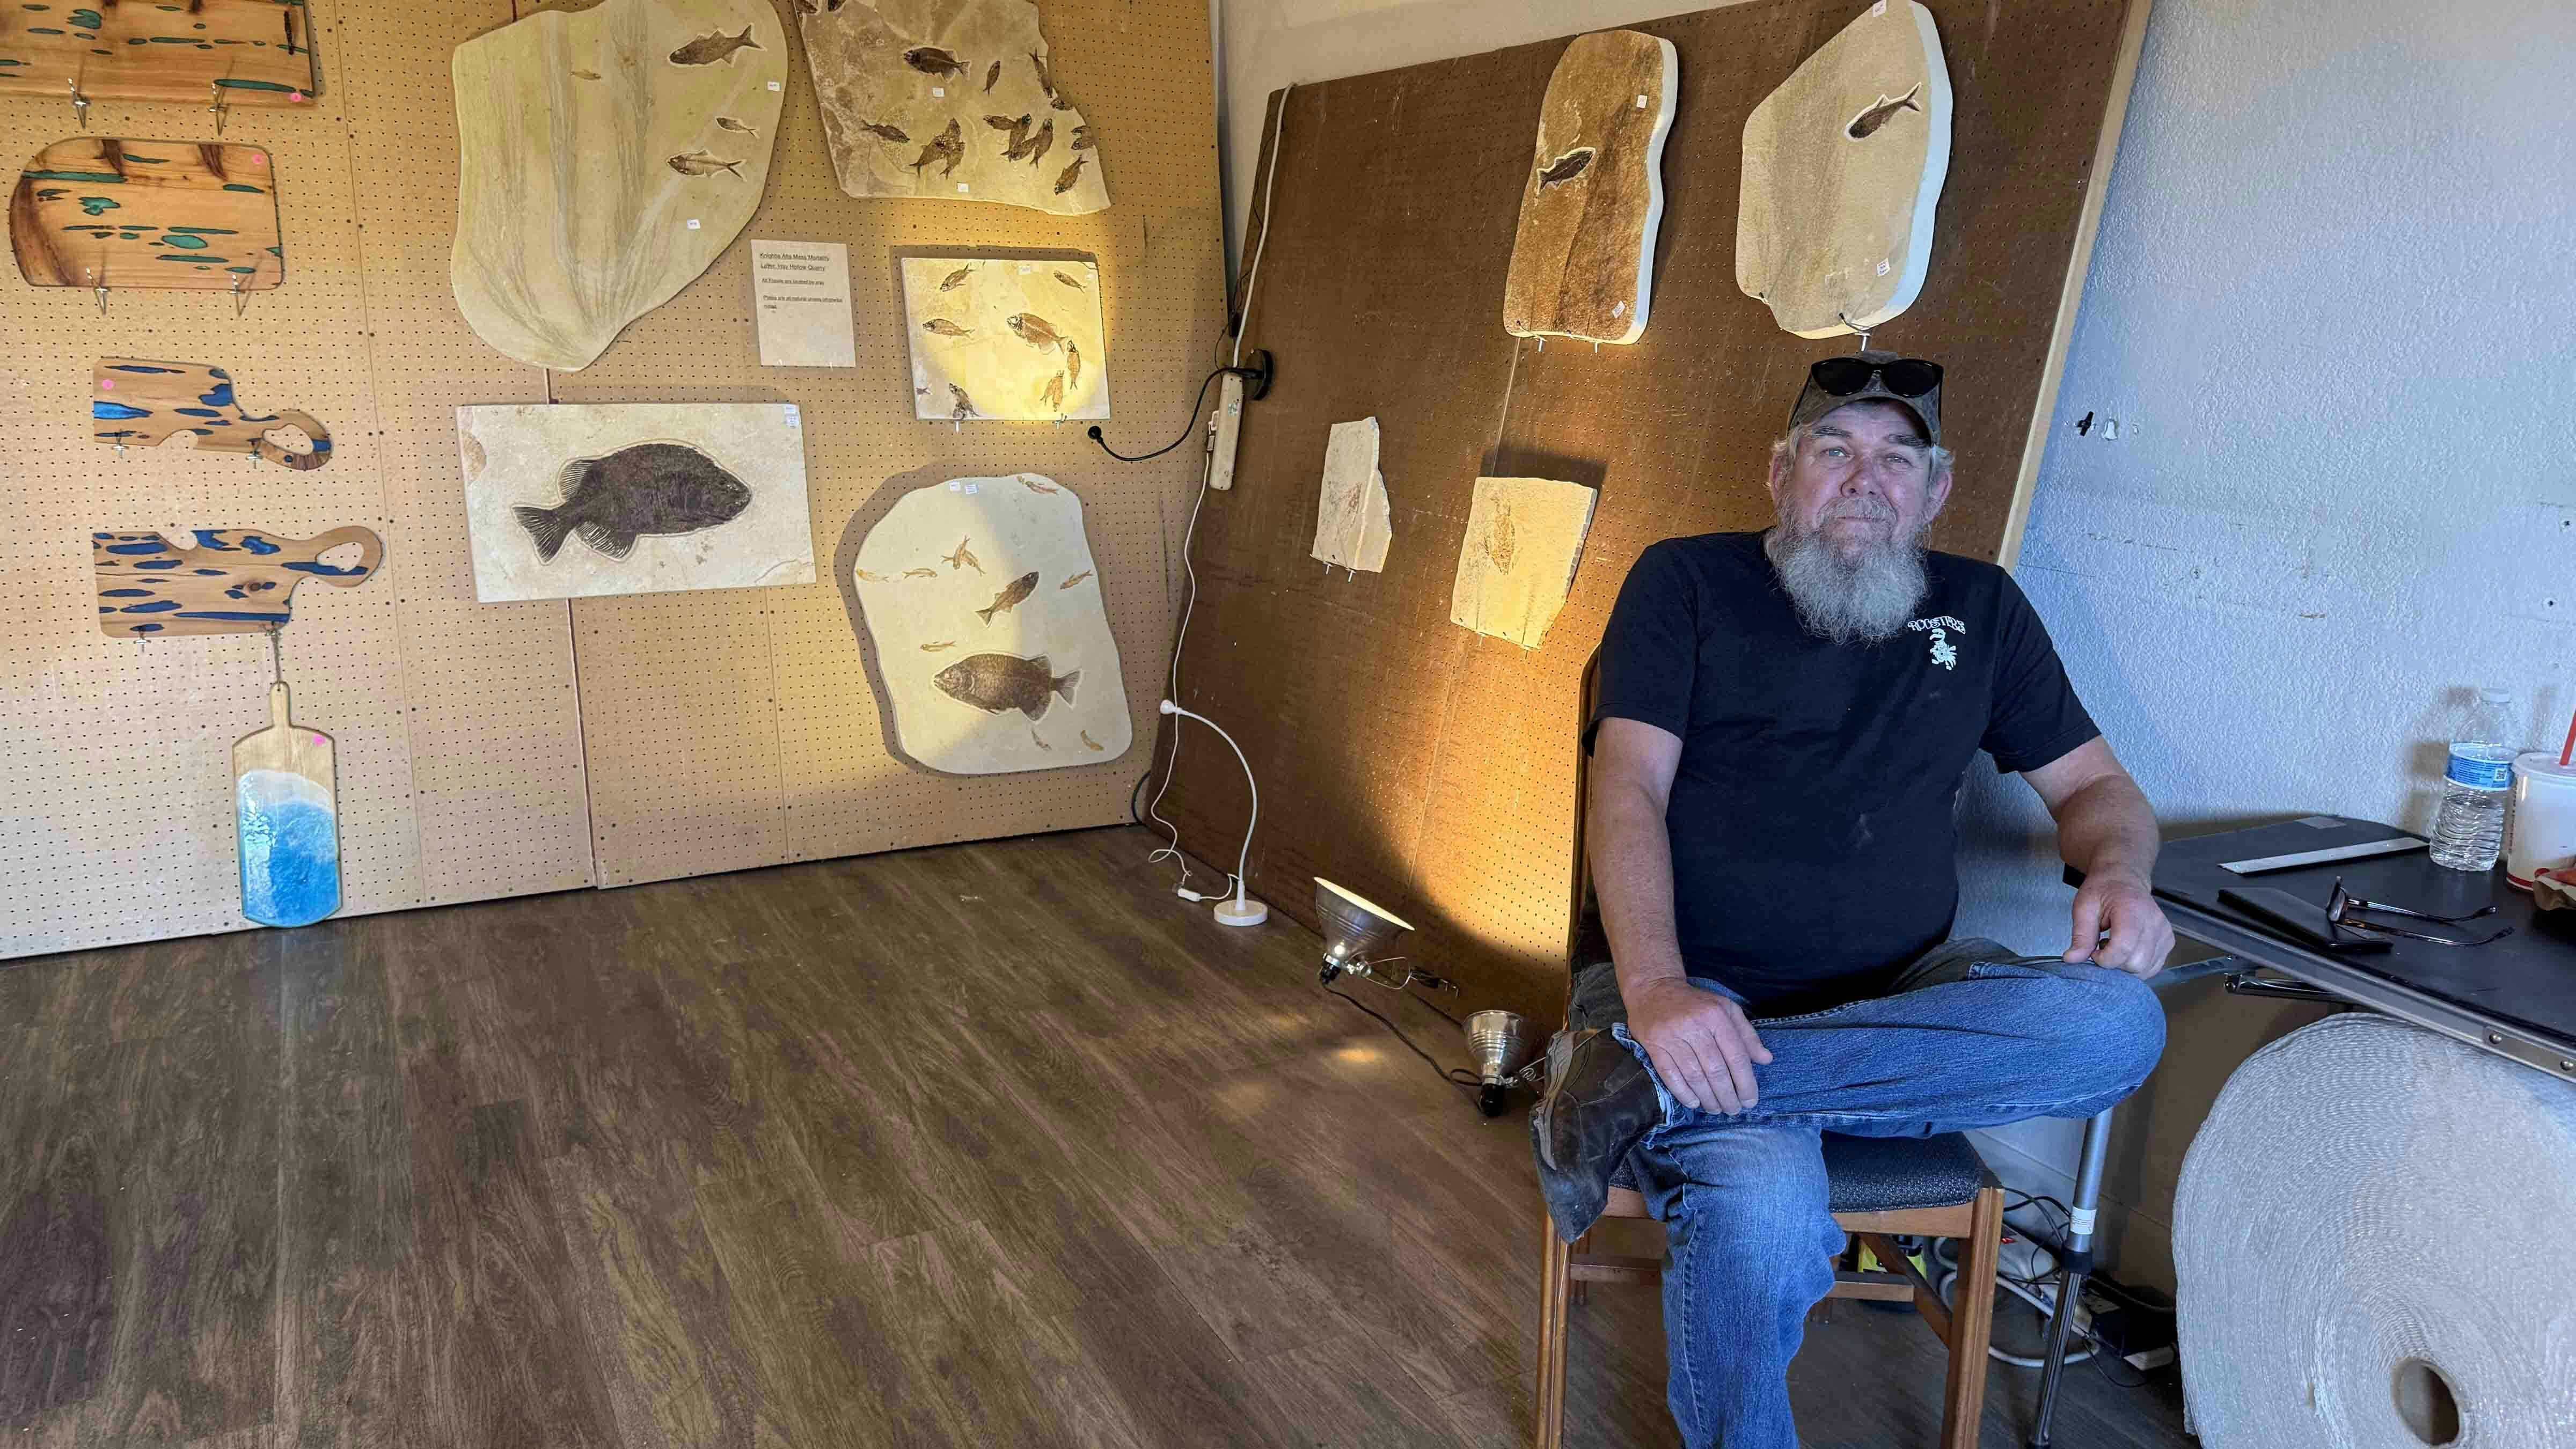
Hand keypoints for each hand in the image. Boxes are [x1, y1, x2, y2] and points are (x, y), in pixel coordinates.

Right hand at [1625, 976, 1772, 1113]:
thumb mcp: (1726, 1010)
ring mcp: (1671, 1035)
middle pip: (1715, 1070)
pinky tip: (1694, 1102)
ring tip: (1716, 1109)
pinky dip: (1683, 1092)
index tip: (1750, 1101)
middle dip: (1727, 1096)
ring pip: (1694, 1075)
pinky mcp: (1653, 1044)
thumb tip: (1766, 1059)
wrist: (1652, 990)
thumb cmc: (1695, 1003)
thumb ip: (1747, 1035)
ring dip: (1707, 1098)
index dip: (1746, 1082)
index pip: (1736, 1056)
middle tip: (1733, 1110)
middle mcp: (1694, 1025)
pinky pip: (1669, 1074)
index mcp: (1716, 1015)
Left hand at [2066, 874, 2174, 977]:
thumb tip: (2072, 959)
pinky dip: (2137, 966)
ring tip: (2115, 946)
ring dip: (2125, 966)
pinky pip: (2153, 967)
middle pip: (2135, 963)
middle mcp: (2154, 922)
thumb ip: (2080, 936)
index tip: (2093, 952)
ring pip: (2145, 969)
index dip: (2104, 959)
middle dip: (2114, 964)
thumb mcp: (2084, 908)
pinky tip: (2127, 950)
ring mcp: (2164, 933)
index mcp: (2132, 910)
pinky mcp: (2168, 941)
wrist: (2124, 880)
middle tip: (2102, 948)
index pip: (2123, 949)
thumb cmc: (2104, 890)